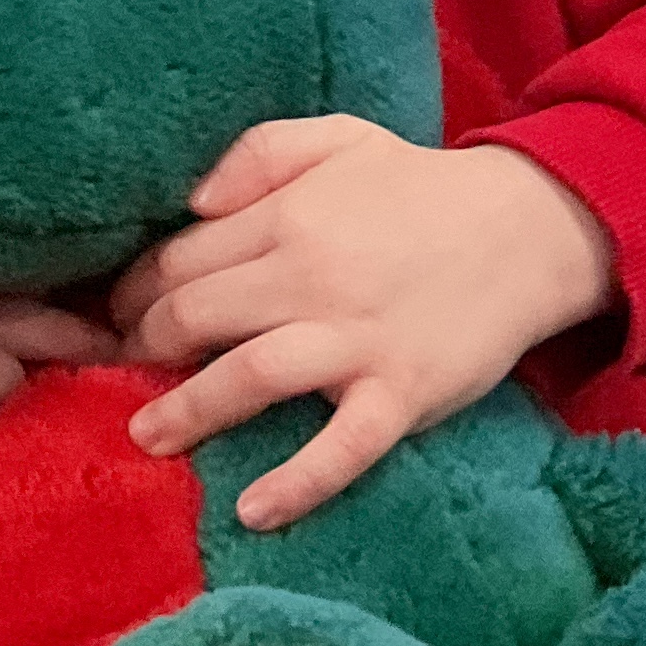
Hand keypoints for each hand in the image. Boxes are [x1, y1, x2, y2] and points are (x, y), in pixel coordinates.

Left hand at [106, 120, 616, 529]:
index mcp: (288, 216)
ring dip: (189, 411)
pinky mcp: (403, 393)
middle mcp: (311, 277)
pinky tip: (253, 509)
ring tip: (147, 437)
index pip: (182, 259)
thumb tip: (191, 202)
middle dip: (146, 346)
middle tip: (123, 367)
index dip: (138, 290)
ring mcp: (358, 340)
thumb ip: (256, 153)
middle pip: (198, 317)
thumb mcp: (337, 136)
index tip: (118, 313)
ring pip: (250, 377)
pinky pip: (342, 448)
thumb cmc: (419, 187)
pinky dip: (296, 483)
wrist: (526, 229)